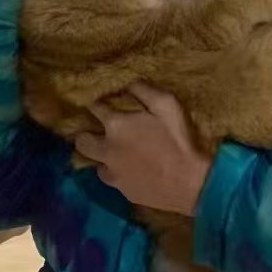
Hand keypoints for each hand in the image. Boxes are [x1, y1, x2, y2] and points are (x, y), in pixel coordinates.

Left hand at [74, 83, 211, 216]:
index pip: (95, 107)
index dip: (100, 103)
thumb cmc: (178, 140)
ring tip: (108, 150)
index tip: (106, 103)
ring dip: (97, 152)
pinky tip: (123, 168)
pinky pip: (107, 176)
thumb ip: (144, 91)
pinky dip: (111, 170)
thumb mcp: (167, 105)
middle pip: (82, 139)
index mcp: (116, 124)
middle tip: (97, 129)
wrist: (189, 182)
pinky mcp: (119, 188)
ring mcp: (111, 170)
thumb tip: (128, 83)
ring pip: (91, 160)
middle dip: (86, 131)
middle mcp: (107, 148)